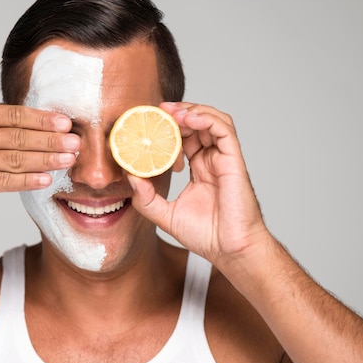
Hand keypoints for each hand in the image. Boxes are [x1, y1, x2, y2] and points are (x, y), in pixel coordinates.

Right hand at [0, 48, 79, 206]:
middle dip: (51, 140)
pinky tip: (45, 180)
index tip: (64, 121)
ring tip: (68, 160)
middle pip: (20, 136)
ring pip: (15, 159)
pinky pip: (2, 182)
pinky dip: (25, 181)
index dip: (41, 118)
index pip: (13, 114)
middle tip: (77, 142)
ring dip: (45, 160)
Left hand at [128, 102, 269, 267]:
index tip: (147, 125)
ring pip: (212, 120)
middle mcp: (212, 161)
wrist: (230, 251)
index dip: (167, 129)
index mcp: (199, 169)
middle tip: (156, 111)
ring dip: (191, 111)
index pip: (184, 139)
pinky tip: (188, 119)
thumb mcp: (165, 215)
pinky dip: (207, 118)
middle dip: (176, 114)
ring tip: (170, 111)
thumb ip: (146, 198)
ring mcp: (223, 159)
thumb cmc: (206, 236)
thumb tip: (129, 176)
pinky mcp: (234, 160)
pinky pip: (224, 129)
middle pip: (197, 125)